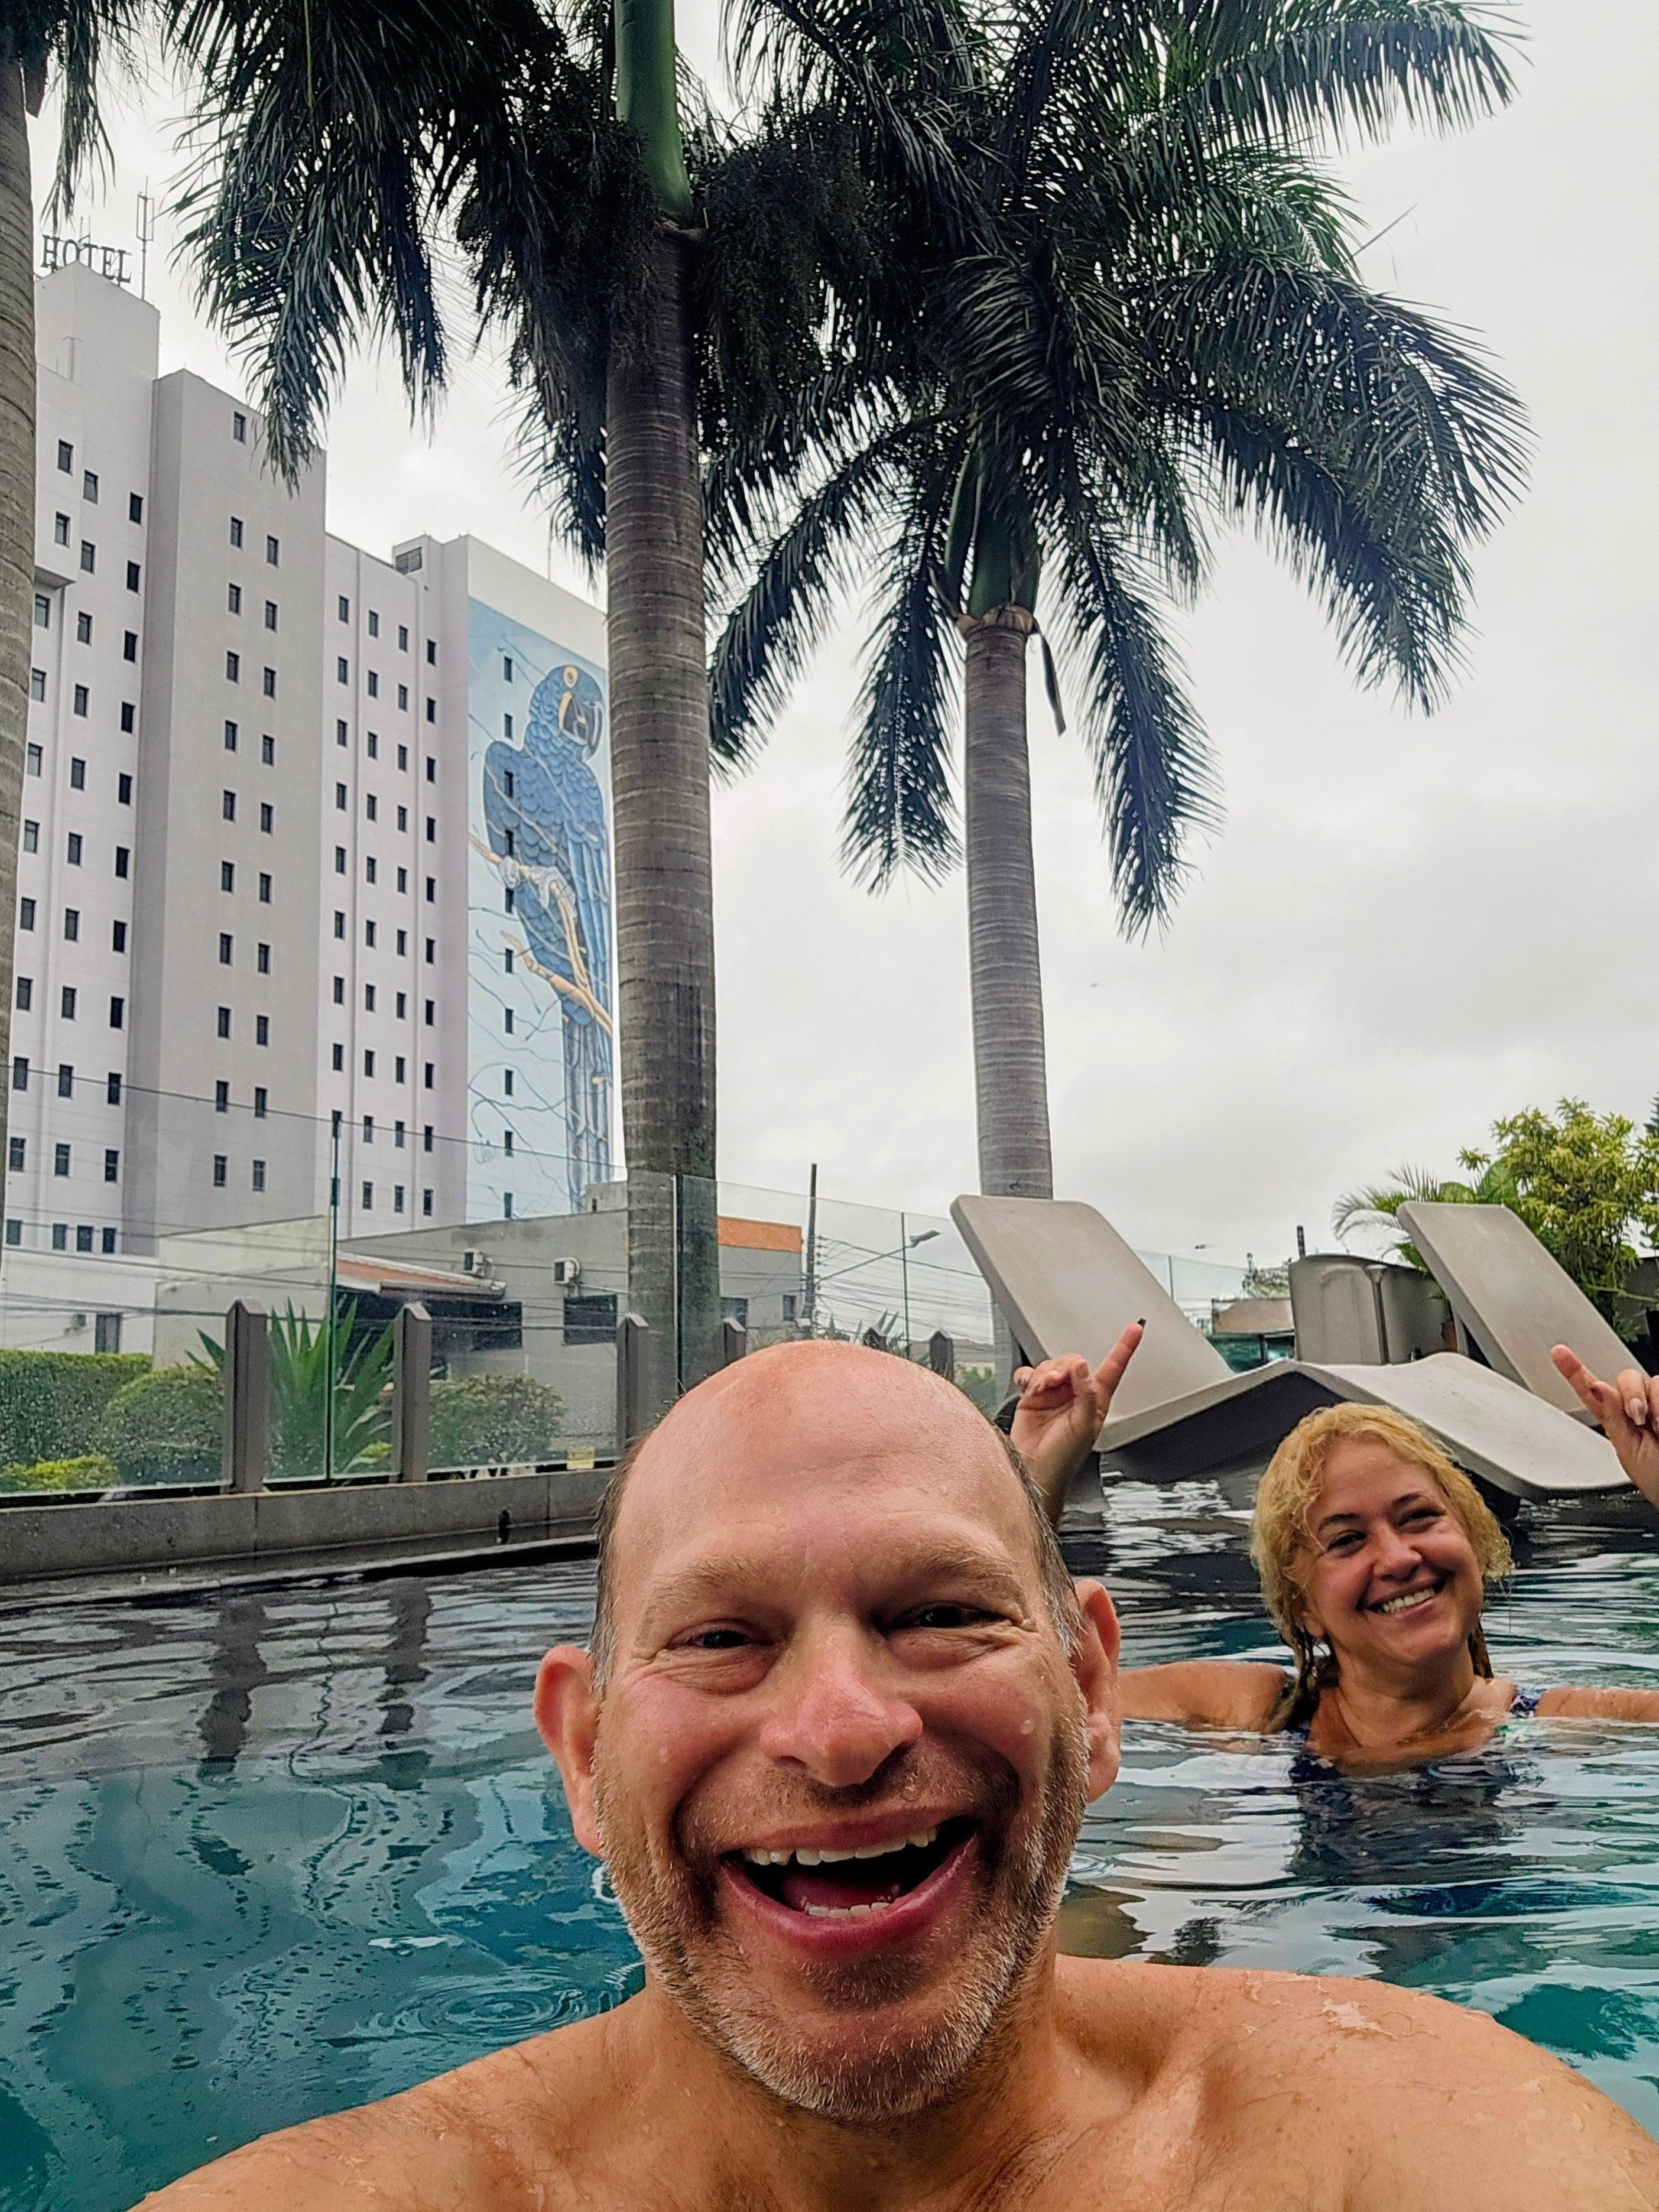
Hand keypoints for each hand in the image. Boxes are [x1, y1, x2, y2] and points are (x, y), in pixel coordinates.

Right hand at [1011, 1323, 1143, 1519]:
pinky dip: (1027, 1378)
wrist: (1036, 1472)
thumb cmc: (1064, 1459)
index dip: (1124, 1347)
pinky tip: (1028, 1389)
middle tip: (1055, 1382)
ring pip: (1050, 1365)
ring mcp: (1053, 1395)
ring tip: (1040, 1391)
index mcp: (1096, 1401)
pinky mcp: (1032, 1398)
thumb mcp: (1084, 1426)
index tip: (1135, 1328)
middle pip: (1072, 1361)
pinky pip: (1029, 1375)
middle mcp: (1075, 1395)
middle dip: (1061, 1368)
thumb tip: (1080, 1366)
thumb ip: (1086, 1393)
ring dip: (1043, 1374)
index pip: (1113, 1368)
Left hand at [1551, 1345, 1658, 1509]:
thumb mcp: (1629, 1452)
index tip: (1559, 1353)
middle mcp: (1636, 1408)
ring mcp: (1657, 1404)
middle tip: (1637, 1418)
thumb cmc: (1657, 1479)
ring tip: (1657, 1429)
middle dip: (1630, 1394)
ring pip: (1650, 1381)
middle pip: (1626, 1379)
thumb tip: (1599, 1387)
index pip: (1592, 1392)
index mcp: (1616, 1421)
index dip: (1574, 1371)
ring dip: (1651, 1403)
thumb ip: (1614, 1418)